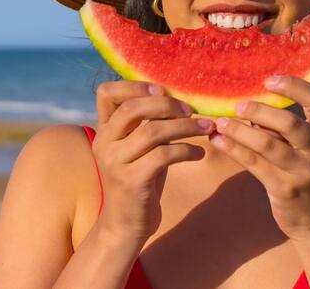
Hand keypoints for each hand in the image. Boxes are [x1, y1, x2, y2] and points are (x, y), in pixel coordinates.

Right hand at [91, 80, 213, 243]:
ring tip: (205, 128)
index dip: (134, 85)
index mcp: (104, 130)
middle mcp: (105, 143)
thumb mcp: (140, 148)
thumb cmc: (140, 180)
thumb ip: (148, 124)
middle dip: (167, 105)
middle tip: (191, 110)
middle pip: (132, 108)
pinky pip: (163, 156)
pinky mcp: (131, 181)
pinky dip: (186, 150)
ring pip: (152, 131)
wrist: (126, 225)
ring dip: (185, 127)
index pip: (106, 92)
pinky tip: (199, 154)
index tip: (162, 91)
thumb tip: (179, 98)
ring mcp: (115, 162)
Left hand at [210, 75, 309, 241]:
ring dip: (240, 130)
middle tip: (237, 105)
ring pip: (267, 144)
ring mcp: (304, 171)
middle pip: (289, 122)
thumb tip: (250, 106)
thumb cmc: (309, 178)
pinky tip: (218, 140)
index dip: (293, 85)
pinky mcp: (285, 188)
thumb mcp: (308, 151)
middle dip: (259, 111)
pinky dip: (234, 149)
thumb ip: (286, 130)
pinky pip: (254, 164)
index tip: (268, 80)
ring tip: (219, 122)